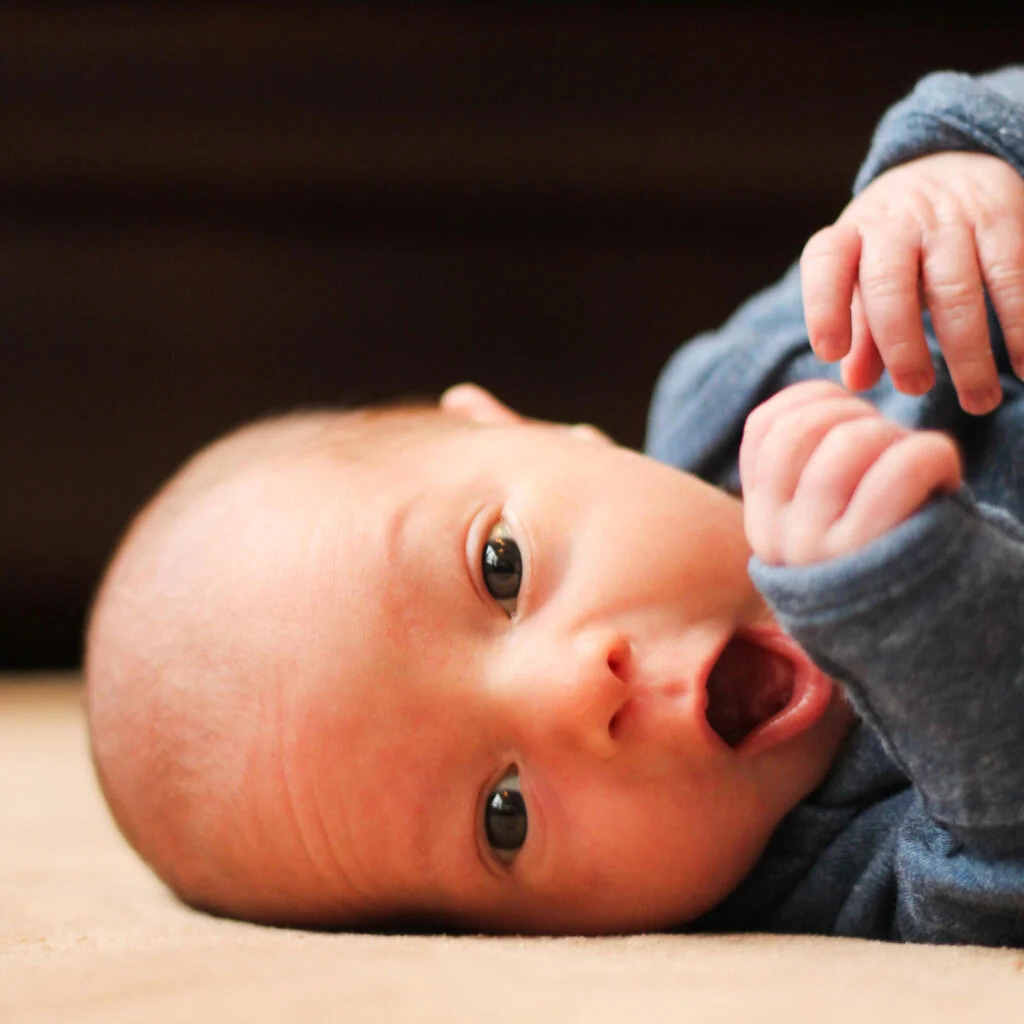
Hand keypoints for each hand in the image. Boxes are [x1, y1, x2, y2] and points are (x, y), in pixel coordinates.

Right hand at [740, 380, 962, 565]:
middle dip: (856, 415)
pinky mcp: (871, 557)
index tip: (852, 414)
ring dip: (894, 436)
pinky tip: (943, 474)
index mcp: (760, 517)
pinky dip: (933, 453)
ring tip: (913, 461)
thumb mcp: (821, 519)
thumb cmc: (877, 560)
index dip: (814, 399)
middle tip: (888, 439)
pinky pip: (900, 467)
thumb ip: (807, 468)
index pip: (763, 426)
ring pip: (848, 442)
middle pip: (803, 429)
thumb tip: (823, 397)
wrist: (915, 645)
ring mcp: (818, 549)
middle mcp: (775, 535)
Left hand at [800, 152, 1023, 414]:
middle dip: (901, 345)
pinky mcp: (1001, 216)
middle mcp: (895, 223)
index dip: (823, 306)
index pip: (825, 263)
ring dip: (969, 352)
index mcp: (850, 236)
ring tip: (980, 401)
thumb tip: (857, 382)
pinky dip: (1019, 324)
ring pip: (955, 288)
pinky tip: (1023, 365)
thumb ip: (861, 332)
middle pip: (889, 284)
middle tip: (916, 390)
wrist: (949, 167)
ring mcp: (949, 218)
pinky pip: (1011, 274)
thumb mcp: (865, 281)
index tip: (829, 352)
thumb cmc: (894, 249)